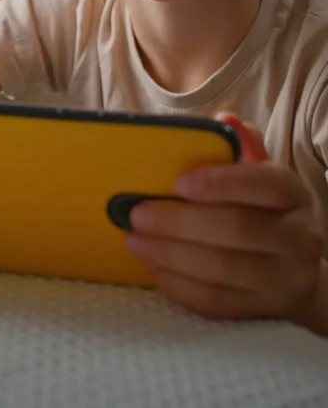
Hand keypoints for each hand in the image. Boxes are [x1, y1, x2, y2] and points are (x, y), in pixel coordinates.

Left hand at [126, 112, 324, 325]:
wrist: (294, 269)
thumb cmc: (262, 210)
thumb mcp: (259, 175)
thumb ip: (240, 146)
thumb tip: (223, 121)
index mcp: (293, 195)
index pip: (264, 184)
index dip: (221, 183)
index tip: (178, 182)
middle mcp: (298, 238)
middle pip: (237, 230)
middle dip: (179, 222)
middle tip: (137, 214)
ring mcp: (283, 280)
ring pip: (222, 270)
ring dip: (170, 255)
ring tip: (134, 240)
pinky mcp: (262, 311)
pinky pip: (215, 302)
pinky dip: (178, 285)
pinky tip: (153, 267)